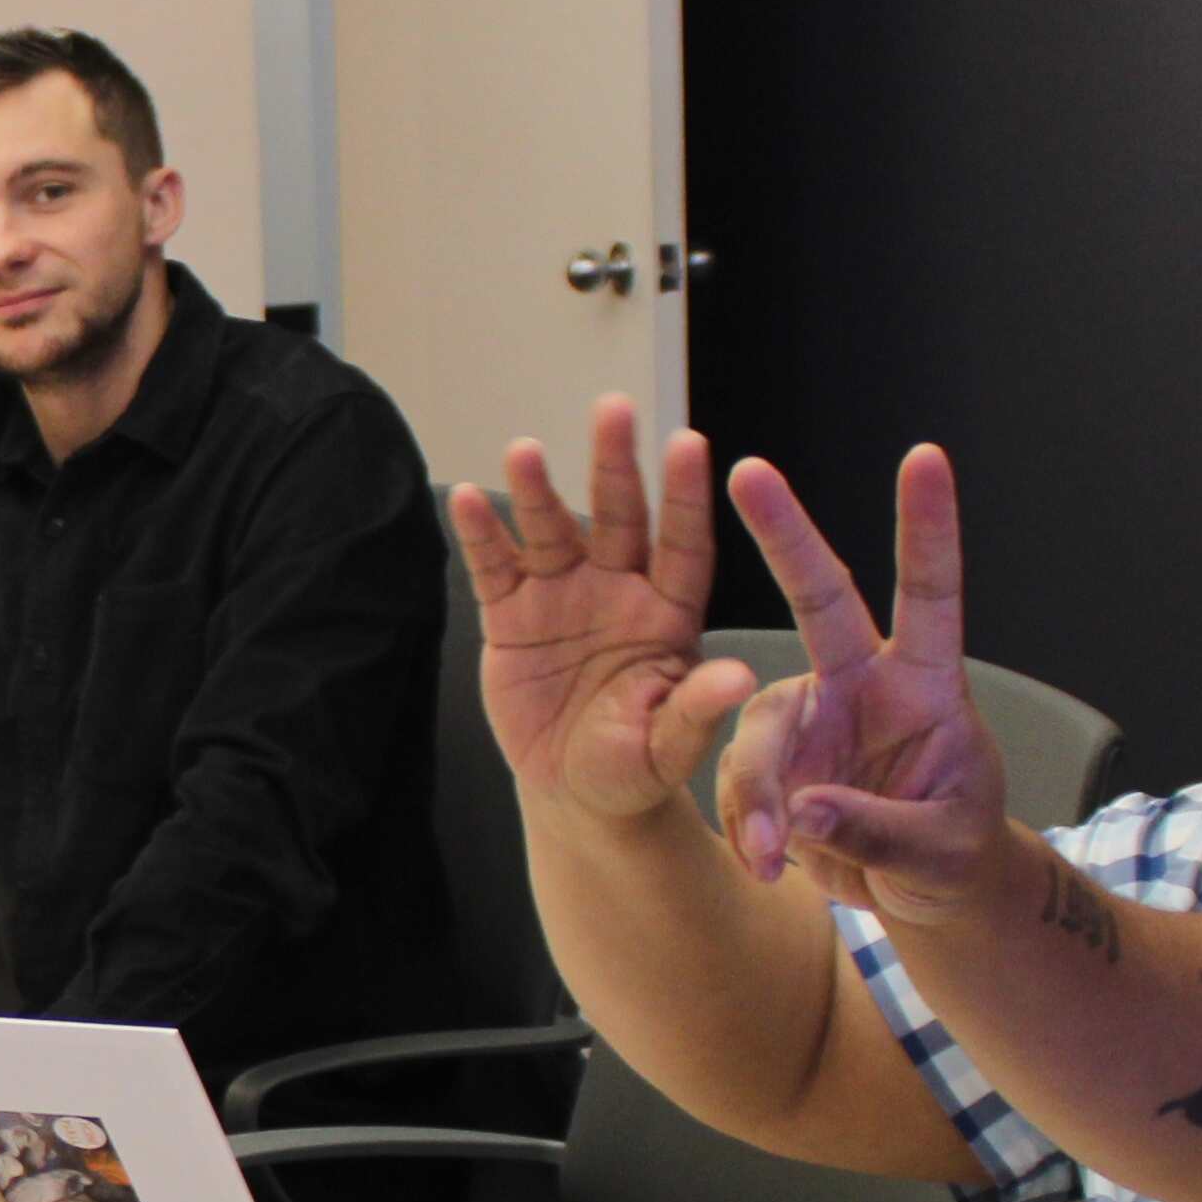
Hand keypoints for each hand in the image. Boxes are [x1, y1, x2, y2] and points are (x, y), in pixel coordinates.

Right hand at [455, 397, 761, 825]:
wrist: (574, 793)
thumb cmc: (635, 769)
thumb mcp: (669, 749)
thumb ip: (697, 711)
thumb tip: (735, 677)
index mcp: (668, 614)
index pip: (682, 546)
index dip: (685, 497)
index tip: (691, 442)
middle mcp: (618, 591)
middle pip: (619, 517)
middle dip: (615, 463)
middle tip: (614, 409)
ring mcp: (562, 597)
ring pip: (552, 532)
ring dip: (538, 491)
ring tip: (524, 450)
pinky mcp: (510, 616)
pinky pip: (494, 568)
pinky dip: (480, 535)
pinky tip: (466, 498)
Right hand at [709, 447, 1020, 924]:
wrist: (923, 894)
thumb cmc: (955, 852)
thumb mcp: (939, 849)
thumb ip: (875, 828)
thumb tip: (803, 810)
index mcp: (926, 685)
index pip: (931, 594)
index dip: (928, 529)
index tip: (924, 460)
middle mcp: (862, 683)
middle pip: (819, 597)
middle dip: (785, 531)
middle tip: (750, 472)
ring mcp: (812, 716)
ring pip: (757, 725)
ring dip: (756, 791)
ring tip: (772, 856)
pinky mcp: (775, 758)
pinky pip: (739, 780)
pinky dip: (749, 823)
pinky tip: (769, 862)